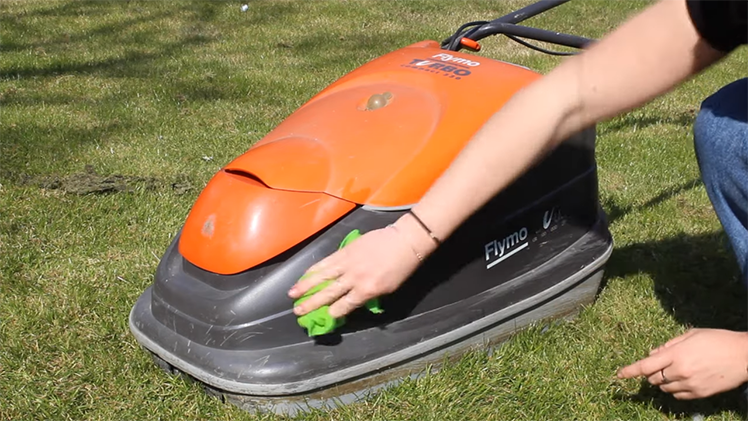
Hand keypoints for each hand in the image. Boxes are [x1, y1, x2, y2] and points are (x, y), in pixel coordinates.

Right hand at [288, 222, 431, 318]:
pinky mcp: (345, 251)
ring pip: (322, 277)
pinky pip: (326, 262)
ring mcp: (348, 263)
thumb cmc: (401, 268)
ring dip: (305, 286)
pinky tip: (304, 275)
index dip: (333, 312)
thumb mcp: (388, 289)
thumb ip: (368, 295)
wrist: (405, 241)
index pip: (345, 305)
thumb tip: (351, 301)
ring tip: (292, 294)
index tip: (324, 317)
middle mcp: (354, 279)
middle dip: (312, 303)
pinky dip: (314, 269)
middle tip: (297, 311)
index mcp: (367, 290)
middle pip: (329, 293)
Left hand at [617, 328, 747, 398]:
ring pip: (665, 388)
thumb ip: (668, 345)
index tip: (618, 374)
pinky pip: (678, 396)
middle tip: (660, 365)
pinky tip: (684, 380)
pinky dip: (675, 389)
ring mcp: (690, 385)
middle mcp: (680, 372)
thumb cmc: (717, 340)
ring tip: (676, 370)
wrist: (743, 356)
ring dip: (663, 381)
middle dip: (651, 373)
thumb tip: (652, 353)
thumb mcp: (691, 335)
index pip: (646, 365)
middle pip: (653, 378)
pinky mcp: (700, 394)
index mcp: (676, 355)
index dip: (630, 371)